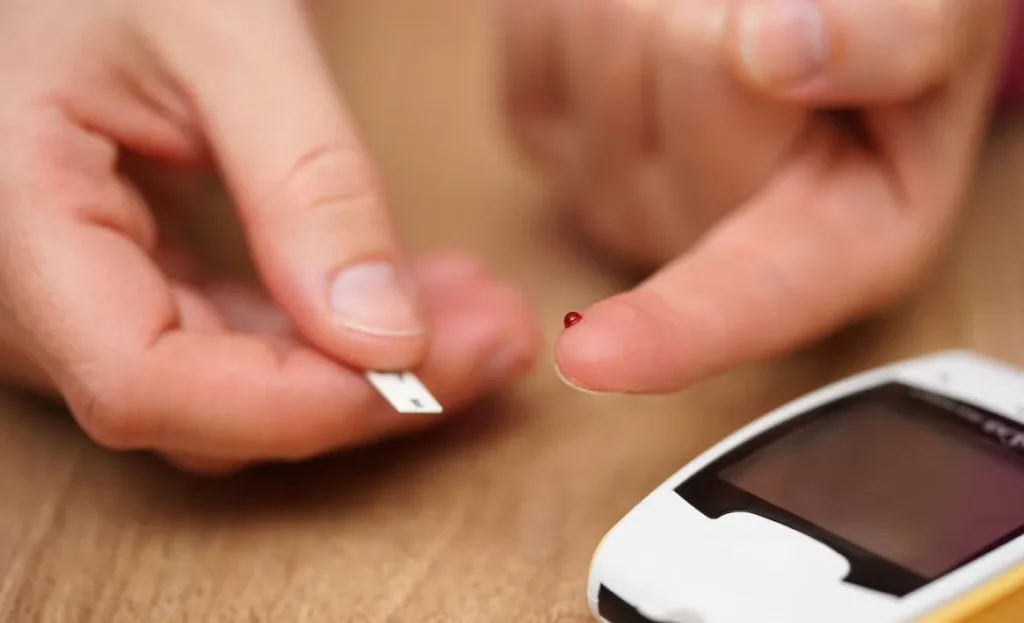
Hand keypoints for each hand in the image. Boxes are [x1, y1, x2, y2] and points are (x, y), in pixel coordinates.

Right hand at [0, 0, 538, 472]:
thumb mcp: (228, 39)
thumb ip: (306, 185)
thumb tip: (388, 339)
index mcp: (19, 218)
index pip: (142, 380)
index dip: (293, 404)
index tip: (426, 371)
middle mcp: (31, 289)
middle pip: (209, 409)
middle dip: (371, 389)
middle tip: (498, 339)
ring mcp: (82, 297)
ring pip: (238, 391)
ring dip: (372, 365)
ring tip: (482, 314)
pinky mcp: (136, 284)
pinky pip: (241, 343)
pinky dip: (337, 330)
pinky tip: (423, 298)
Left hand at [500, 0, 1006, 392]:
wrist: (813, 15)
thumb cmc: (893, 32)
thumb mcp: (944, 27)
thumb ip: (897, 42)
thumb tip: (781, 52)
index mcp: (835, 244)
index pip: (746, 298)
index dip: (672, 327)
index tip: (593, 359)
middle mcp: (709, 241)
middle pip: (684, 81)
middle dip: (725, 19)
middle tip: (774, 14)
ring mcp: (614, 193)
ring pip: (606, 49)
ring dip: (656, 0)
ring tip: (718, 12)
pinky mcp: (545, 135)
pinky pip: (544, 41)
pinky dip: (584, 5)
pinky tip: (645, 18)